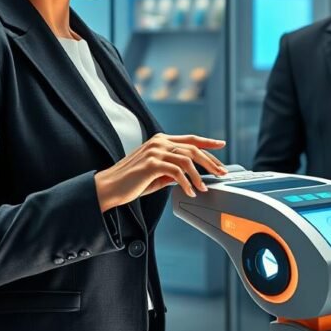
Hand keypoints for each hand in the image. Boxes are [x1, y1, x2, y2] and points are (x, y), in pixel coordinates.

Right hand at [94, 133, 226, 212]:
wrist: (109, 187)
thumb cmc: (132, 182)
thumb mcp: (157, 173)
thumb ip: (173, 170)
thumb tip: (192, 174)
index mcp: (160, 140)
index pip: (190, 139)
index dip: (207, 142)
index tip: (221, 144)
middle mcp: (159, 142)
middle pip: (193, 148)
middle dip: (210, 161)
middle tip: (221, 172)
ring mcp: (155, 151)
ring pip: (187, 159)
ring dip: (199, 175)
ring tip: (204, 187)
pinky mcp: (151, 163)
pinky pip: (177, 172)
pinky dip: (186, 183)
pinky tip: (189, 191)